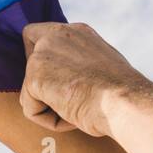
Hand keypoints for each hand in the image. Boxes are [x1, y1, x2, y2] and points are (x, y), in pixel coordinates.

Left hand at [19, 22, 152, 136]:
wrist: (125, 103)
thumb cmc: (122, 94)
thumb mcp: (101, 66)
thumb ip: (79, 61)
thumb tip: (67, 74)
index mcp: (75, 32)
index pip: (38, 34)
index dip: (38, 55)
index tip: (54, 76)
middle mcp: (56, 36)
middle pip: (28, 54)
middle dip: (38, 78)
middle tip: (63, 95)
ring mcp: (41, 56)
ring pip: (31, 89)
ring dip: (51, 106)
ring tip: (79, 108)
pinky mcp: (33, 78)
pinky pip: (31, 108)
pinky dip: (48, 120)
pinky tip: (71, 118)